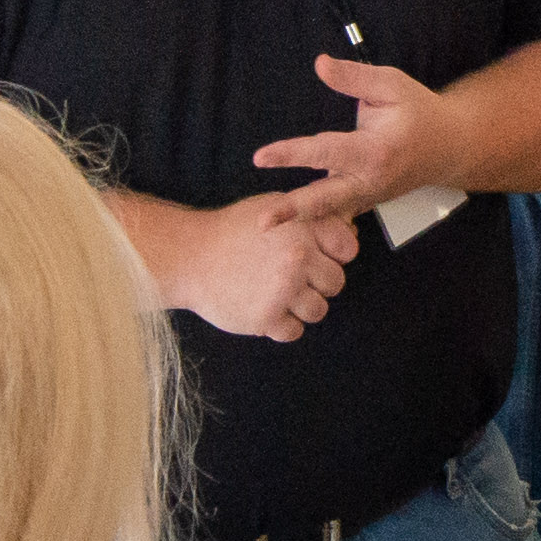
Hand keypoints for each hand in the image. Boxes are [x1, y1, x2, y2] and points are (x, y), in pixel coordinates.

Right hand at [147, 195, 361, 341]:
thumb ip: (310, 218)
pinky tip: (264, 308)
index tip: (315, 258)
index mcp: (302, 228)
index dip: (334, 255)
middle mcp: (297, 257)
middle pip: (336, 283)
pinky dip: (282, 326)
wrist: (189, 257)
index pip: (347, 249)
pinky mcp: (267, 318)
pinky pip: (294, 332)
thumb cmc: (232, 232)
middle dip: (318, 283)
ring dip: (301, 307)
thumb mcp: (272, 208)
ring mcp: (283, 289)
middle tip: (289, 278)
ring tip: (275, 294)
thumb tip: (350, 231)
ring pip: (319, 310)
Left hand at [254, 53, 452, 213]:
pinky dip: (316, 218)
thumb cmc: (420, 112)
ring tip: (266, 224)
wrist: (451, 147)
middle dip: (292, 210)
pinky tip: (290, 222)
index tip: (260, 157)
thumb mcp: (391, 85)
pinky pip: (338, 211)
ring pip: (329, 211)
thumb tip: (319, 64)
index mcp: (374, 151)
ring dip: (299, 218)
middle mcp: (370, 180)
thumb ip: (353, 77)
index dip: (291, 154)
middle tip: (261, 223)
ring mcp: (369, 196)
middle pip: (325, 199)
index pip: (325, 152)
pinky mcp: (366, 201)